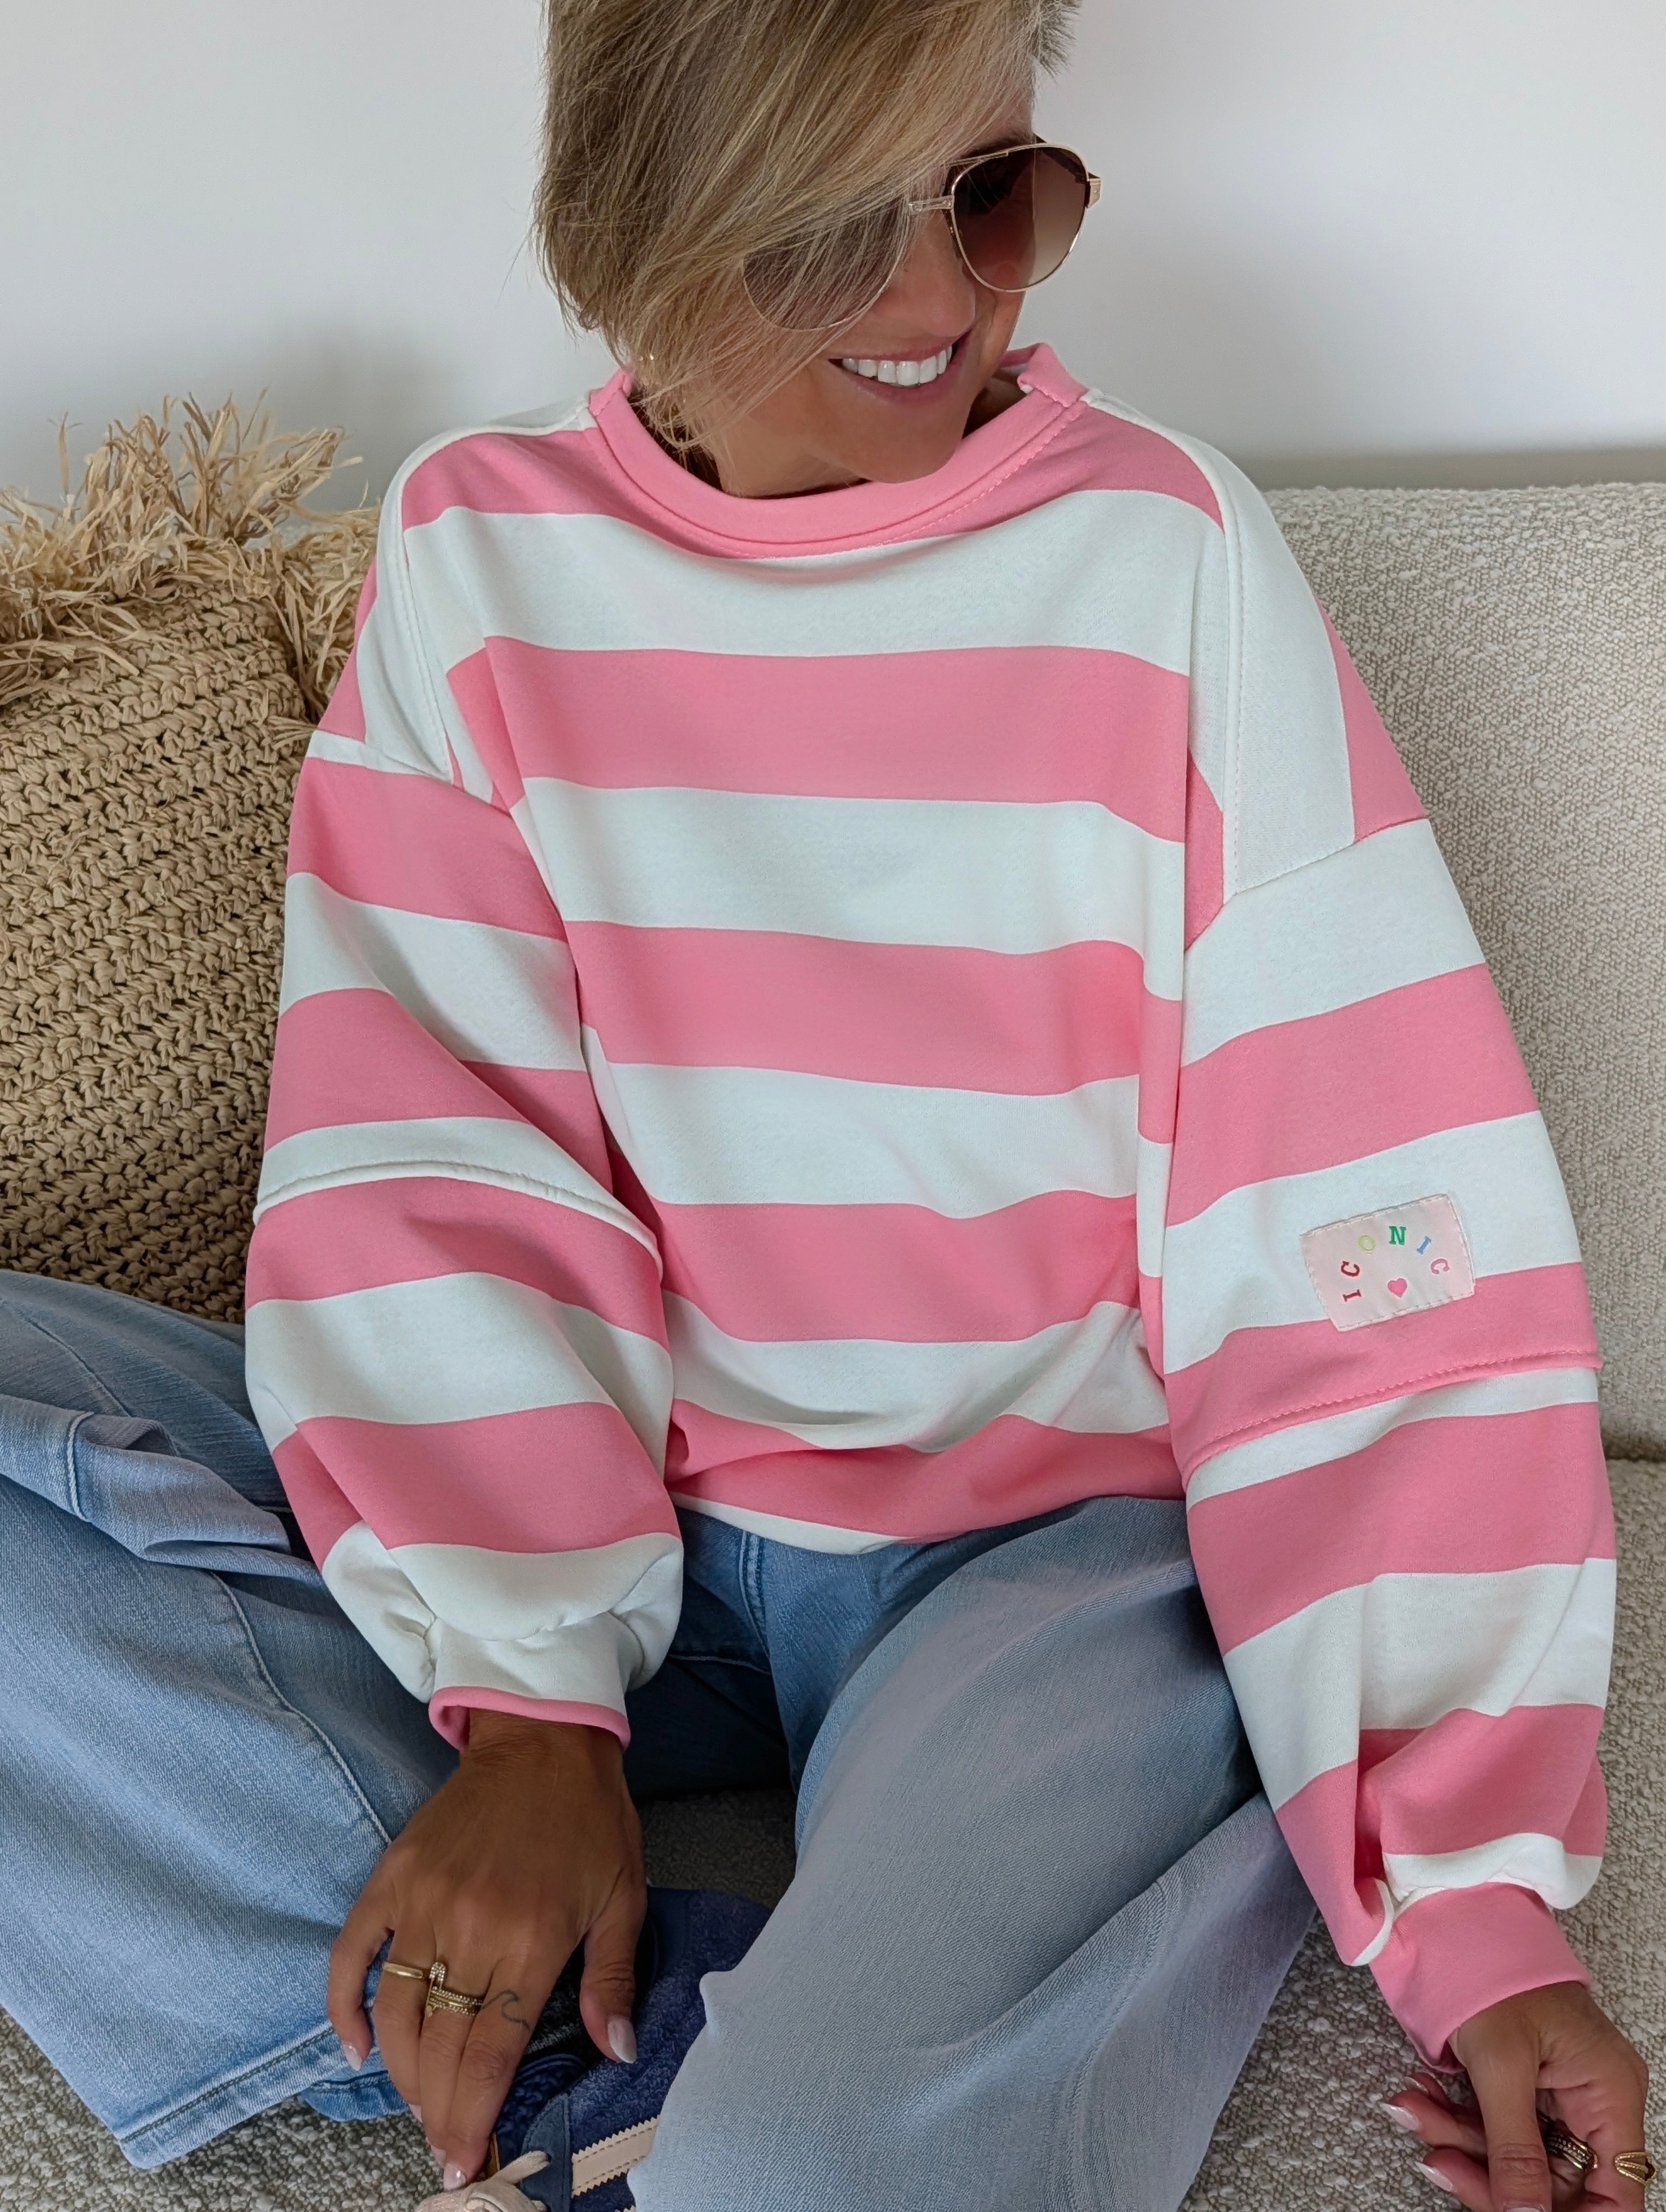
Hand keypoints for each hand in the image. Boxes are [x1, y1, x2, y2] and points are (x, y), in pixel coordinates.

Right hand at [327, 1714, 644, 2191]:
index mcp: (531, 1937)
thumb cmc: (590, 1820)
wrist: (543, 1738)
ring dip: (401, 2072)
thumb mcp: (624, 1897)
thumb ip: (613, 1980)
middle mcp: (471, 1925)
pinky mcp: (392, 1877)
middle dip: (438, 2110)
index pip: (490, 2053)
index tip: (463, 2161)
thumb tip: (619, 2052)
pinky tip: (356, 2050)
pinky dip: (344, 2007)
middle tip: (443, 2143)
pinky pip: (352, 1954)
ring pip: (394, 2012)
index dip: (473, 2115)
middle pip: (439, 2045)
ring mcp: (423, 1900)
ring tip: (419, 2105)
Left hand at [1384, 1982, 1649, 2210]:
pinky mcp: (1521, 2083)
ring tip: (1411, 2108)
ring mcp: (1556, 2093)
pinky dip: (1453, 2118)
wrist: (1456, 1912)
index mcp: (1609, 2093)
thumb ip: (1514, 2148)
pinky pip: (1493, 2123)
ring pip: (1514, 2154)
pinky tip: (1418, 2098)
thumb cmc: (1491, 1964)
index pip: (1613, 2197)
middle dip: (1489, 2174)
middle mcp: (1593, 2099)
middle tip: (1437, 2160)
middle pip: (1555, 2181)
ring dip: (1457, 2139)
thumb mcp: (1500, 2061)